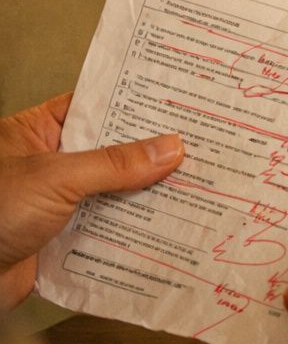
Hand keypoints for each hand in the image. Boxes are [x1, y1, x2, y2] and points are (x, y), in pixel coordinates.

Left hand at [0, 93, 183, 308]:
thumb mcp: (54, 177)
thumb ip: (114, 163)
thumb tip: (167, 148)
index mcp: (34, 133)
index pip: (93, 106)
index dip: (134, 105)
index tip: (176, 104)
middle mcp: (47, 165)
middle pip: (110, 152)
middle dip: (150, 155)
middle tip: (197, 147)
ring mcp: (56, 203)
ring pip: (112, 192)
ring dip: (146, 195)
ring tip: (193, 185)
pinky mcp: (62, 239)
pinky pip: (106, 229)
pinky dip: (133, 231)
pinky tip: (164, 227)